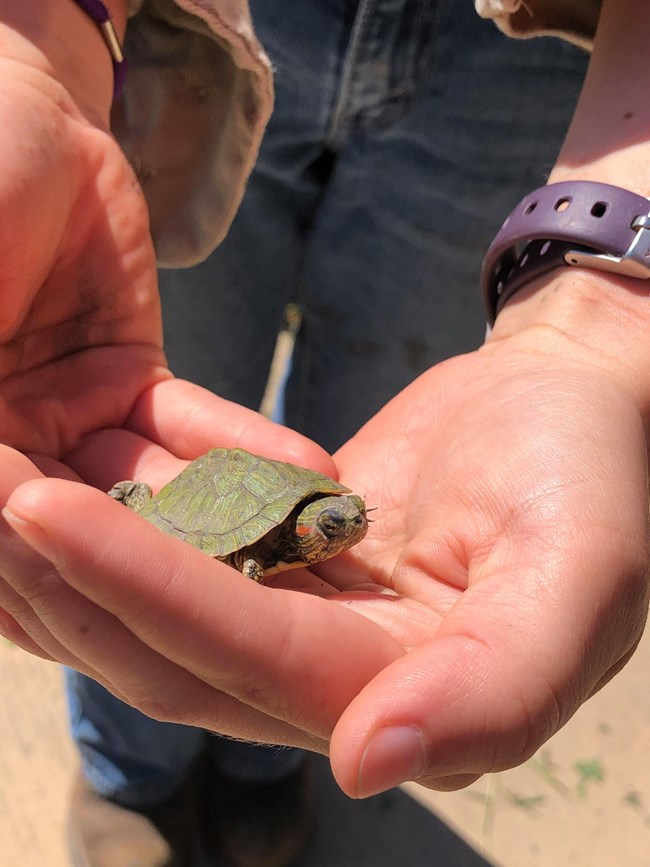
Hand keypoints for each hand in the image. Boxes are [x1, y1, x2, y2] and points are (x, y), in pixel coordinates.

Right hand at [0, 5, 334, 738]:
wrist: (12, 122)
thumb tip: (8, 511)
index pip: (12, 546)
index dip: (77, 578)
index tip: (171, 605)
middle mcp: (9, 463)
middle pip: (90, 538)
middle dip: (172, 569)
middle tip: (268, 608)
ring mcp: (73, 428)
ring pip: (151, 492)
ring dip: (227, 521)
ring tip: (310, 548)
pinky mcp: (133, 384)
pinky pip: (190, 428)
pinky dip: (244, 451)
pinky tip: (311, 477)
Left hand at [2, 286, 646, 797]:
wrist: (572, 403)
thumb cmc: (596, 480)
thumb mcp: (580, 575)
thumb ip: (498, 685)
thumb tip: (370, 762)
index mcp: (406, 697)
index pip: (247, 655)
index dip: (145, 590)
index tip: (44, 509)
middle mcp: (341, 676)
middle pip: (180, 646)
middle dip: (78, 578)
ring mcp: (307, 615)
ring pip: (170, 601)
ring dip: (84, 549)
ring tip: (1, 473)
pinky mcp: (287, 557)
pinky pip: (197, 541)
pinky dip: (135, 508)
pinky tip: (73, 458)